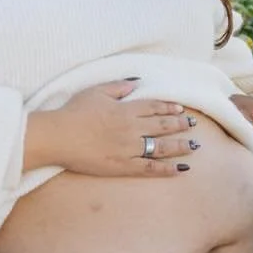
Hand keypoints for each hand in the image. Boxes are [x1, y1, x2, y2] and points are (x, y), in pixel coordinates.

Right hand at [25, 81, 196, 177]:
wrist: (59, 136)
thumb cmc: (74, 112)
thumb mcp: (96, 91)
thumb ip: (119, 87)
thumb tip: (137, 83)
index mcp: (126, 109)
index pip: (154, 107)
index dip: (170, 108)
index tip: (181, 110)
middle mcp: (132, 128)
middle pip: (162, 126)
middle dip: (180, 125)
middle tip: (193, 126)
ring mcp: (129, 148)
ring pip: (162, 147)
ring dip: (180, 146)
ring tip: (193, 146)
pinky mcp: (123, 166)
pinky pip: (149, 168)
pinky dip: (166, 168)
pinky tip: (179, 169)